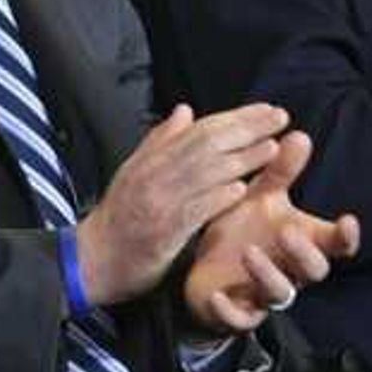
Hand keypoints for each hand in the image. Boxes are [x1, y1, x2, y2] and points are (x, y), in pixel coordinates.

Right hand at [77, 100, 287, 306]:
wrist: (91, 260)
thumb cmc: (116, 219)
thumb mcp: (132, 172)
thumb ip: (160, 142)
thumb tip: (184, 111)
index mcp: (150, 160)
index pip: (199, 130)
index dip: (235, 118)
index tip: (266, 111)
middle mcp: (154, 176)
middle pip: (206, 144)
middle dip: (247, 129)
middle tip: (280, 118)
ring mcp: (157, 203)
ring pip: (204, 173)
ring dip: (241, 160)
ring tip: (273, 148)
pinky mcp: (161, 233)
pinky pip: (193, 211)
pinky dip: (217, 198)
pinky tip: (241, 190)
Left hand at [177, 130, 359, 331]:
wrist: (204, 268)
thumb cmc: (241, 230)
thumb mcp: (259, 197)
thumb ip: (280, 172)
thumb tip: (299, 135)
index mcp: (301, 242)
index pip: (336, 244)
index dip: (346, 237)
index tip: (347, 220)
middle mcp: (290, 270)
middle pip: (315, 270)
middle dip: (304, 253)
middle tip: (286, 231)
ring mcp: (265, 294)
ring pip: (281, 293)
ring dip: (268, 274)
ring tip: (248, 252)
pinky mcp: (239, 314)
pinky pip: (241, 320)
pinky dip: (231, 310)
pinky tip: (219, 295)